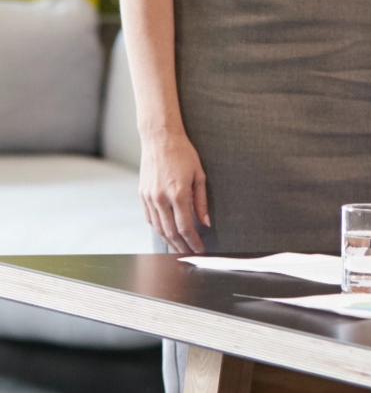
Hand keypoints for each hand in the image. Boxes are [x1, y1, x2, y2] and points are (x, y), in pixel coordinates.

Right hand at [140, 126, 210, 252]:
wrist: (160, 139)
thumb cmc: (184, 154)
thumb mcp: (199, 175)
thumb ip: (201, 202)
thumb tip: (205, 223)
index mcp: (178, 194)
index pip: (185, 227)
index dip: (193, 241)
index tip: (200, 249)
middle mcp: (161, 198)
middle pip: (170, 232)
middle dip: (181, 246)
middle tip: (190, 253)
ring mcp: (149, 198)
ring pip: (158, 228)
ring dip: (169, 241)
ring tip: (180, 247)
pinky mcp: (142, 195)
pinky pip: (150, 218)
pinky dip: (158, 229)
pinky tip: (166, 233)